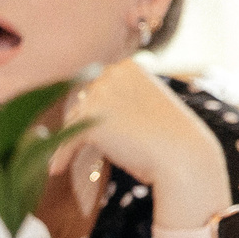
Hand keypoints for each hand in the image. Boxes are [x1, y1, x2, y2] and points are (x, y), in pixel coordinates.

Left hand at [60, 59, 229, 226]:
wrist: (183, 155)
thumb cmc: (169, 136)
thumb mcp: (144, 105)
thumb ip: (119, 99)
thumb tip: (85, 108)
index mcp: (127, 67)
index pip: (97, 86)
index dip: (94, 109)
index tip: (93, 125)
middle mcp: (110, 74)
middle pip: (82, 102)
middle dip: (83, 124)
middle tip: (85, 144)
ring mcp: (99, 96)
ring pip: (73, 121)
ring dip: (70, 140)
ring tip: (66, 159)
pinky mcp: (91, 120)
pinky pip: (67, 140)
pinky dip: (60, 156)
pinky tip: (55, 171)